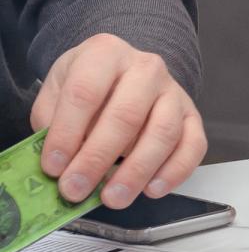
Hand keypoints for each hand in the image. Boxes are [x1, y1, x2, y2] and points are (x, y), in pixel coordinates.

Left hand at [30, 34, 207, 207]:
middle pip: (126, 116)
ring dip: (136, 171)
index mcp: (105, 54)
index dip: (67, 133)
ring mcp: (173, 91)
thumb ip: (51, 124)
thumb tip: (58, 165)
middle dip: (98, 159)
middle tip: (76, 189)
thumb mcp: (56, 92)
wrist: (121, 71)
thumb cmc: (87, 86)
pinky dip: (175, 171)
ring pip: (163, 133)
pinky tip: (152, 189)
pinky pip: (193, 145)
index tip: (53, 166)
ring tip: (113, 198)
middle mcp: (145, 68)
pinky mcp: (192, 115)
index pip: (85, 93)